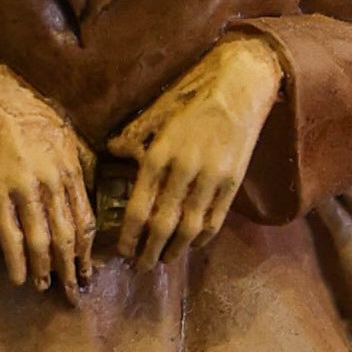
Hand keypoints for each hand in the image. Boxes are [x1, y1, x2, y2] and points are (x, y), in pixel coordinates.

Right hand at [0, 59, 95, 295]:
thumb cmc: (29, 116)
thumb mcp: (66, 136)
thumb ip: (79, 167)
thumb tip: (88, 197)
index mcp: (71, 171)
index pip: (85, 221)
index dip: (88, 252)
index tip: (89, 272)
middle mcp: (52, 183)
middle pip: (67, 237)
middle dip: (72, 269)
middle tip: (73, 293)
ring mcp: (25, 189)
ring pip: (41, 239)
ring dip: (45, 269)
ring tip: (47, 288)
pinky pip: (9, 233)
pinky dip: (16, 260)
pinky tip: (19, 278)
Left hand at [107, 32, 282, 272]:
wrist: (240, 84)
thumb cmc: (192, 94)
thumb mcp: (156, 112)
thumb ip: (133, 137)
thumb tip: (112, 152)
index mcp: (159, 155)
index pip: (138, 209)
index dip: (128, 236)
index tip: (122, 250)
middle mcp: (184, 171)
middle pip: (163, 226)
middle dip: (149, 252)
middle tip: (140, 267)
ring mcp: (211, 178)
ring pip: (190, 228)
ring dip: (176, 250)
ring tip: (164, 261)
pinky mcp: (233, 181)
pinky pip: (215, 219)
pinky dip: (203, 237)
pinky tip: (193, 244)